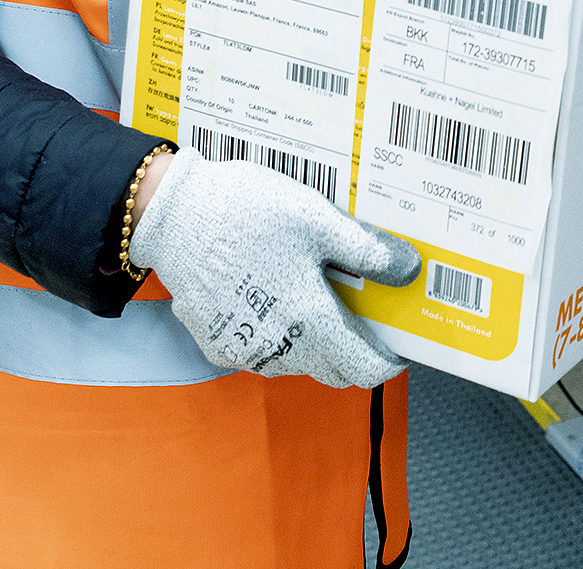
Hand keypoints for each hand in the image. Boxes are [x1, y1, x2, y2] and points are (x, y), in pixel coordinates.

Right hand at [127, 151, 423, 388]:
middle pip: (334, 368)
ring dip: (315, 341)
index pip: (364, 369)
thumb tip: (407, 269)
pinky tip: (274, 295)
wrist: (174, 215)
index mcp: (309, 319)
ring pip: (298, 361)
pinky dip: (279, 334)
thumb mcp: (316, 219)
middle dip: (354, 347)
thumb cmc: (246, 213)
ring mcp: (245, 351)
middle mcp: (278, 347)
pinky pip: (263, 351)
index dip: (387, 361)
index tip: (397, 344)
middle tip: (361, 308)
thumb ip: (365, 249)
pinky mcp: (217, 345)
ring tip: (314, 292)